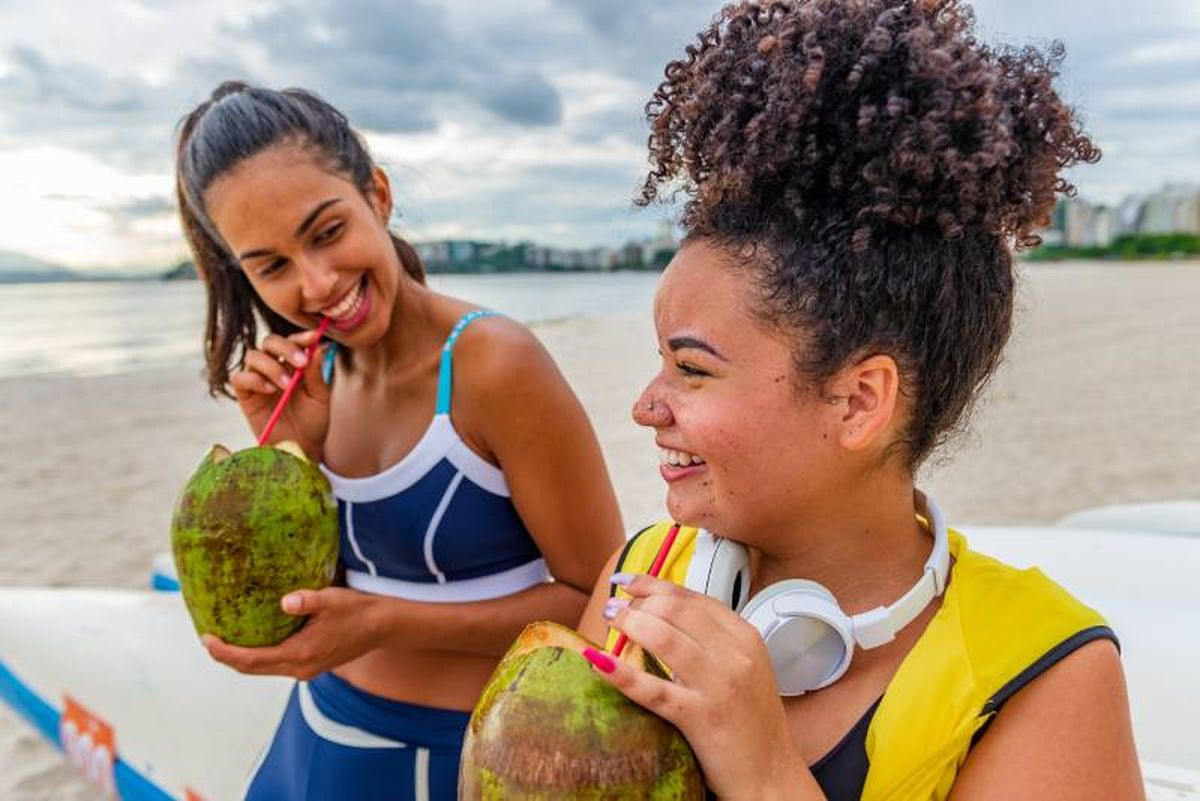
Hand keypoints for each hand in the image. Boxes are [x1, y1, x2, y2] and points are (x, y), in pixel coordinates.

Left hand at [201, 587, 379, 680]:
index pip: (251, 660)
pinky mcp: (310, 664)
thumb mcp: (333, 599)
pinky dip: (259, 655)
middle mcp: (299, 668)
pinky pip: (275, 664)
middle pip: (251, 669)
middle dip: (227, 656)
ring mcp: (305, 669)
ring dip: (242, 658)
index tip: (206, 639)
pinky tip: (254, 638)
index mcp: (300, 655)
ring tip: (224, 639)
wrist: (383, 626)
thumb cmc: (357, 610)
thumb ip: (308, 600)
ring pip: (263, 669)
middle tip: (207, 639)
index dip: (225, 653)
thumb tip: (285, 600)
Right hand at [230, 329, 330, 458]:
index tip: (314, 338)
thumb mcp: (319, 398)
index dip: (301, 337)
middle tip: (300, 363)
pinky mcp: (245, 396)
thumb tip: (317, 347)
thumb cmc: (312, 422)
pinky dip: (254, 380)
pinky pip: (239, 378)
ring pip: (253, 356)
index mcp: (293, 365)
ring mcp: (258, 380)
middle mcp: (274, 368)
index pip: (293, 342)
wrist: (301, 449)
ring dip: (271, 366)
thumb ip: (315, 375)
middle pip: (269, 342)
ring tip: (286, 385)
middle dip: (285, 347)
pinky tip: (270, 390)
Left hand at [582, 575, 813, 799]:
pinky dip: (620, 672)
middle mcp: (734, 655)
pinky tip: (598, 661)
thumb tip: (664, 613)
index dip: (654, 585)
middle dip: (638, 603)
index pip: (692, 598)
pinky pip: (652, 689)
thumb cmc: (752, 719)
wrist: (771, 772)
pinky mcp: (700, 717)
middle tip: (614, 608)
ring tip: (609, 622)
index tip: (627, 582)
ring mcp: (717, 685)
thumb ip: (714, 639)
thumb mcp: (745, 666)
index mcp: (745, 636)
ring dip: (628, 623)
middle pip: (675, 610)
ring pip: (663, 638)